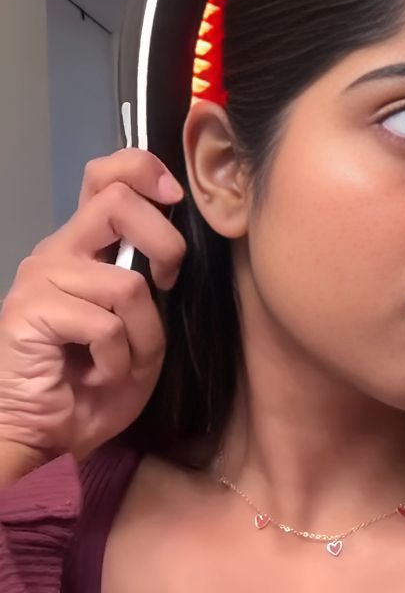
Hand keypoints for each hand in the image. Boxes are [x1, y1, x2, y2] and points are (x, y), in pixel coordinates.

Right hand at [0, 148, 185, 468]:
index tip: (175, 195)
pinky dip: (119, 359)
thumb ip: (151, 276)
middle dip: (165, 244)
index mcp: (86, 246)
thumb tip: (174, 245)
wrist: (48, 434)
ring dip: (143, 335)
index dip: (143, 170)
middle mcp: (59, 251)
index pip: (105, 176)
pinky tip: (99, 374)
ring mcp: (40, 279)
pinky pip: (106, 325)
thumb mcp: (142, 321)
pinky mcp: (29, 313)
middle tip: (167, 284)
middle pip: (117, 201)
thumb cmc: (98, 378)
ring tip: (121, 361)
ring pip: (127, 283)